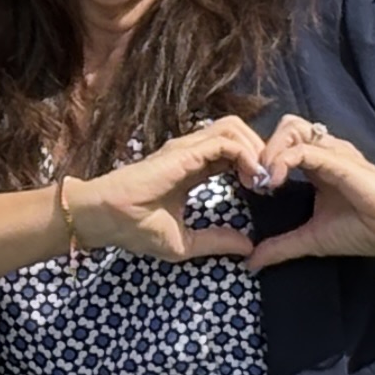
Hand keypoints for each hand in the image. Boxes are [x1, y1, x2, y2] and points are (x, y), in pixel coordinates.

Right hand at [55, 117, 272, 262]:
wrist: (105, 219)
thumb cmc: (136, 229)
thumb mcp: (185, 243)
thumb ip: (216, 240)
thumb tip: (248, 246)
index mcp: (192, 170)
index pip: (231, 153)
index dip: (251, 166)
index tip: (263, 191)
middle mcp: (191, 153)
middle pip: (237, 133)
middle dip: (260, 152)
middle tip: (268, 181)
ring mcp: (187, 148)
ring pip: (234, 128)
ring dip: (256, 150)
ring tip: (261, 178)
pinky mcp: (186, 151)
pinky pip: (226, 141)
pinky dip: (246, 154)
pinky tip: (253, 177)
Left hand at [236, 113, 374, 266]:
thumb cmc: (364, 229)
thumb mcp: (312, 239)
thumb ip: (281, 246)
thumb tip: (251, 262)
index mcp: (316, 164)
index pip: (281, 141)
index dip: (260, 157)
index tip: (250, 186)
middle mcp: (324, 151)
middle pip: (284, 126)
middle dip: (261, 147)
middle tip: (254, 180)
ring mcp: (334, 153)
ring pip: (291, 128)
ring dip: (269, 150)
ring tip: (264, 180)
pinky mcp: (342, 161)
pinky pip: (306, 149)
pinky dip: (283, 159)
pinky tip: (275, 182)